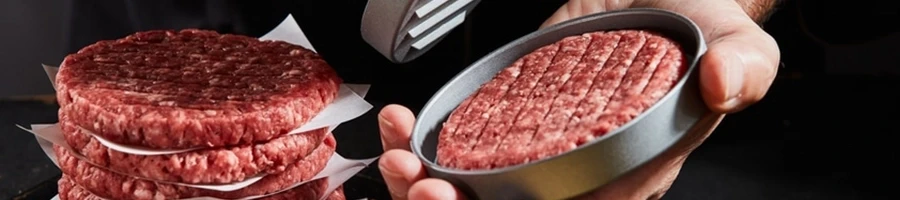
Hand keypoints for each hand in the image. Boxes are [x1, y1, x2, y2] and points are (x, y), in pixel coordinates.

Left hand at [378, 0, 779, 198]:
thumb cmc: (695, 31)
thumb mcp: (738, 44)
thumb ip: (744, 68)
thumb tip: (724, 84)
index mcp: (628, 178)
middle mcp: (575, 174)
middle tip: (424, 186)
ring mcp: (535, 148)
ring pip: (473, 191)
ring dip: (425, 185)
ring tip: (400, 153)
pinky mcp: (508, 118)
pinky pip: (458, 146)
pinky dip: (422, 141)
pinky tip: (402, 121)